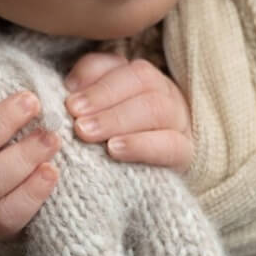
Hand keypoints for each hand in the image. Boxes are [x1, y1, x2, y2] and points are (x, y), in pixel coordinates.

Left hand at [62, 52, 194, 173]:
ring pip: (157, 108)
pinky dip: (141, 145)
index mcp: (143, 80)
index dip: (95, 78)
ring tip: (86, 132)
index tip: (69, 98)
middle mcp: (165, 94)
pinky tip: (114, 149)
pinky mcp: (186, 153)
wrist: (150, 189)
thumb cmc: (113, 144)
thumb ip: (86, 93)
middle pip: (142, 81)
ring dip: (117, 118)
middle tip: (75, 116)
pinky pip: (171, 145)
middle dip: (103, 97)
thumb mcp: (96, 115)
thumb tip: (72, 85)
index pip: (123, 66)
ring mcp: (180, 122)